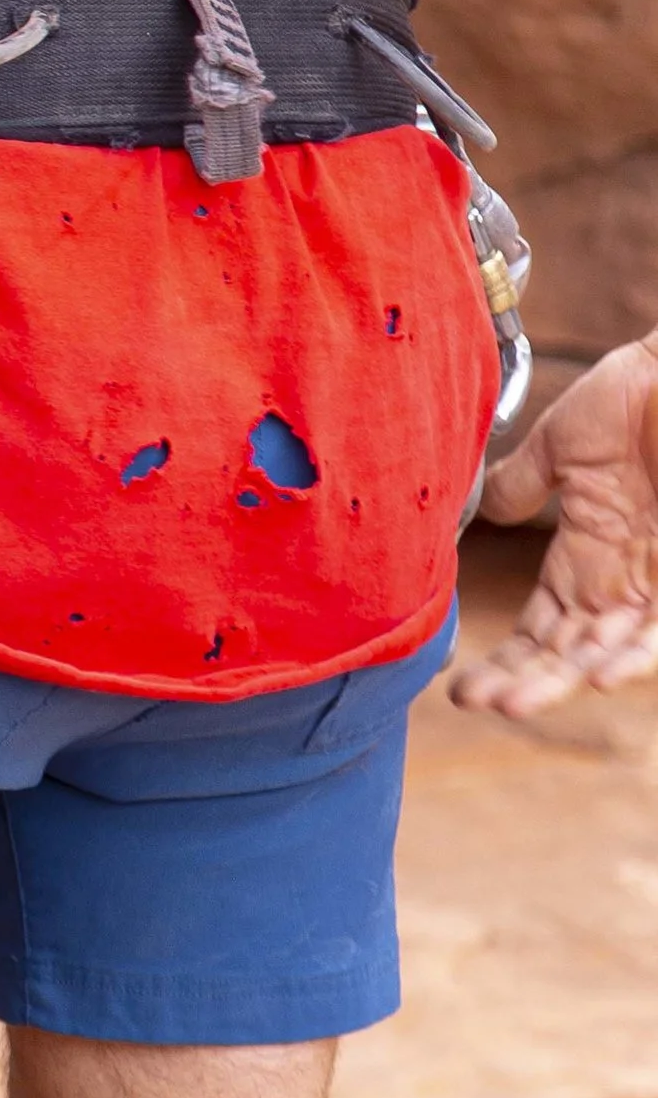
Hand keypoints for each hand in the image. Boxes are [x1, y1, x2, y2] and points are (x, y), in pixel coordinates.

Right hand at [450, 336, 657, 720]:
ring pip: (610, 653)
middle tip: (479, 703)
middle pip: (569, 650)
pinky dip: (631, 657)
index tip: (463, 687)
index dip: (507, 657)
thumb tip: (484, 513)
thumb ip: (524, 482)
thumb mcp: (564, 443)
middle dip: (525, 681)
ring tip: (519, 703)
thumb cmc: (635, 394)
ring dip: (565, 681)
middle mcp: (625, 578)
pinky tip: (597, 675)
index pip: (544, 625)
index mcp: (589, 550)